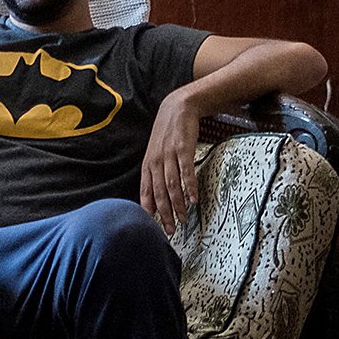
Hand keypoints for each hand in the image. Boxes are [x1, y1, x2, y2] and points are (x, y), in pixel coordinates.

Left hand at [139, 89, 200, 234]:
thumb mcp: (155, 153)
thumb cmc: (167, 133)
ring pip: (172, 186)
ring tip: (184, 220)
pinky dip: (189, 188)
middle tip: (171, 230)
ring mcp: (169, 155)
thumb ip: (155, 173)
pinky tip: (193, 200)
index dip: (149, 211)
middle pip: (159, 193)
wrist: (178, 107)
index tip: (153, 228)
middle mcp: (156, 162)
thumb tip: (156, 196)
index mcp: (148, 165)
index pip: (145, 192)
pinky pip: (186, 172)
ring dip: (177, 205)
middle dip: (165, 214)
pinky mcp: (183, 149)